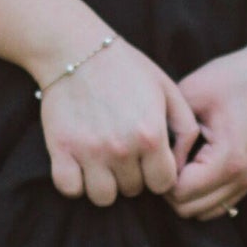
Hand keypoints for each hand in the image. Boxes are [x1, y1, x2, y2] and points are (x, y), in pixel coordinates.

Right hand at [38, 37, 199, 206]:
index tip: (149, 161)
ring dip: (104, 184)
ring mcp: (89, 151)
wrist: (77, 49)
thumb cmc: (127, 69)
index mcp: (151, 134)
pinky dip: (75, 183)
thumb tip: (183, 162)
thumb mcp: (167, 89)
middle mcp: (121, 148)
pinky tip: (80, 166)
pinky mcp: (61, 149)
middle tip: (123, 152)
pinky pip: (70, 189)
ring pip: (103, 197)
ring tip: (103, 162)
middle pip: (133, 190)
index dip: (158, 174)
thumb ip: (185, 126)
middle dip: (132, 175)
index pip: (164, 184)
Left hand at [168, 46, 246, 221]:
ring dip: (185, 194)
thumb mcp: (189, 97)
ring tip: (180, 163)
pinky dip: (200, 195)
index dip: (161, 174)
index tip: (160, 151)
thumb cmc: (228, 80)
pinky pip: (217, 205)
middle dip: (169, 188)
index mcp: (228, 159)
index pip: (179, 192)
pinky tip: (194, 168)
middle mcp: (242, 177)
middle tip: (165, 158)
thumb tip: (157, 161)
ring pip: (202, 212)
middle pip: (188, 208)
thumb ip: (170, 134)